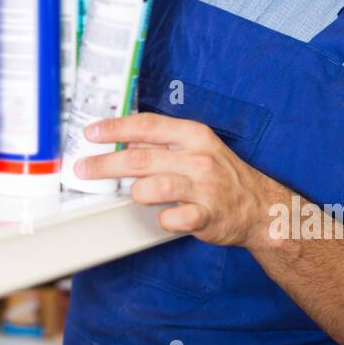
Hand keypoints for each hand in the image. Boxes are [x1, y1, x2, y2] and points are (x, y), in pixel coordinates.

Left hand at [74, 113, 277, 247]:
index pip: (146, 126)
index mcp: (194, 135)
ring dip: (137, 192)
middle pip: (140, 158)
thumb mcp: (197, 147)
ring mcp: (204, 188)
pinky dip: (162, 218)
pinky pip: (171, 218)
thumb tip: (121, 140)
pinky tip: (165, 215)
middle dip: (105, 164)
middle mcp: (198, 158)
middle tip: (83, 169)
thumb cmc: (221, 174)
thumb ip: (163, 143)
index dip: (115, 129)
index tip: (91, 133)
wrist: (260, 207)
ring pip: (152, 188)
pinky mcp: (206, 216)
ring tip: (138, 194)